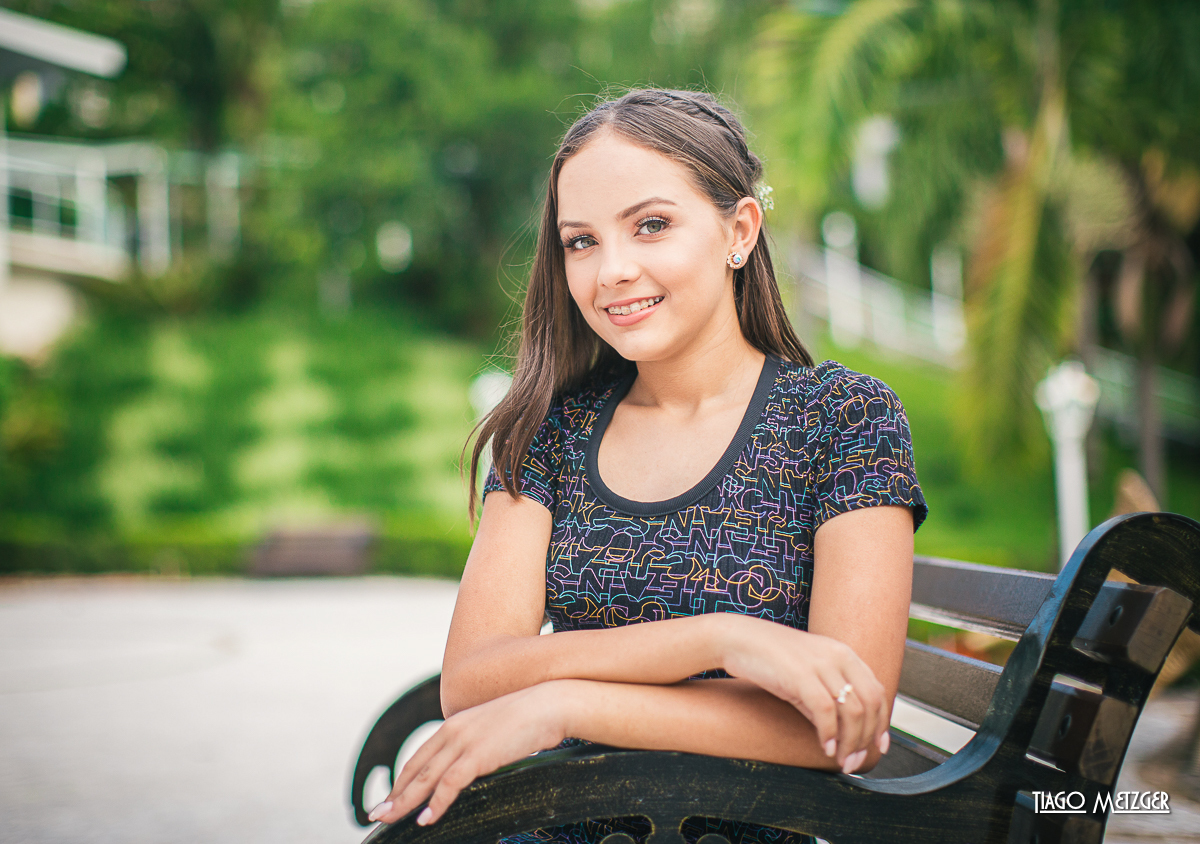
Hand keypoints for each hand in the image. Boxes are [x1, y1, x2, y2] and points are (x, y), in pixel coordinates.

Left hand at [367, 682, 568, 826]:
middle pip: (415, 768)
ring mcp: (464, 742)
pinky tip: (425, 819)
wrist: (549, 704)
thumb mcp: (494, 730)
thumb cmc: (528, 718)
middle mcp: (453, 731)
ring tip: (390, 820)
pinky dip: (435, 804)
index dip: (402, 779)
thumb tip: (473, 765)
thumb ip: (477, 745)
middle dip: (394, 794)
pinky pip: (449, 784)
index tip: (391, 796)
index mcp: (455, 724)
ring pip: (425, 778)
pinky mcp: (478, 755)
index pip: (420, 756)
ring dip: (405, 802)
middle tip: (377, 815)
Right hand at [719, 615, 889, 773]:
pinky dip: (829, 734)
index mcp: (844, 653)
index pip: (877, 692)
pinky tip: (825, 747)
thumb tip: (841, 735)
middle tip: (855, 762)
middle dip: (867, 738)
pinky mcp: (801, 674)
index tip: (878, 748)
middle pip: (869, 704)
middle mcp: (838, 656)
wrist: (738, 639)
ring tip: (842, 760)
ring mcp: (820, 664)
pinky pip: (826, 710)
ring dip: (850, 742)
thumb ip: (826, 701)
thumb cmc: (770, 659)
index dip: (882, 723)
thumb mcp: (807, 677)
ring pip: (852, 710)